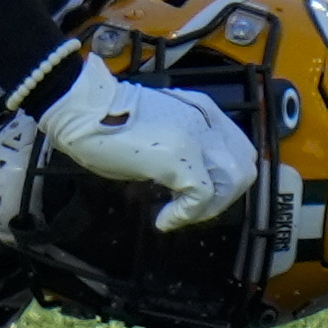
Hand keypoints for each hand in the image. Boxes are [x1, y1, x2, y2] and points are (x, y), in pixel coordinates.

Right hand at [29, 47, 256, 229]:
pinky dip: (185, 216)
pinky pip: (201, 197)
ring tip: (177, 212)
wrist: (82, 109)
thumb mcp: (160, 128)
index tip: (196, 196)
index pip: (240, 151)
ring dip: (207, 208)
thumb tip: (188, 178)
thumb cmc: (109, 121)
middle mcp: (207, 120)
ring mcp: (196, 136)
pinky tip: (164, 219)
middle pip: (244, 168)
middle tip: (189, 208)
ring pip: (233, 183)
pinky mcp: (180, 156)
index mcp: (204, 110)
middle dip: (221, 197)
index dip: (225, 180)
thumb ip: (183, 144)